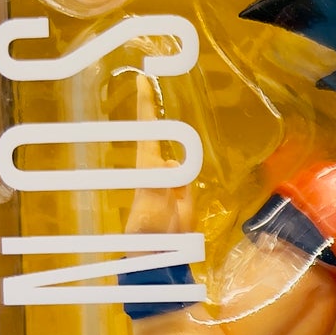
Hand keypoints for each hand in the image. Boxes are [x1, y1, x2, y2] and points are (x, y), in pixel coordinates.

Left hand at [127, 73, 194, 235]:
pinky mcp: (186, 192)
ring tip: (173, 101)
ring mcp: (172, 179)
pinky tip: (192, 148)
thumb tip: (171, 165)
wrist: (161, 256)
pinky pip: (189, 169)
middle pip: (159, 132)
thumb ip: (161, 188)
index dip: (146, 106)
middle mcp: (158, 168)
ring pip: (178, 149)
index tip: (142, 80)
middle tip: (147, 78)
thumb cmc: (149, 235)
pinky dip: (191, 159)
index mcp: (146, 168)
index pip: (146, 131)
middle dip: (153, 107)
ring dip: (174, 132)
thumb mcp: (152, 211)